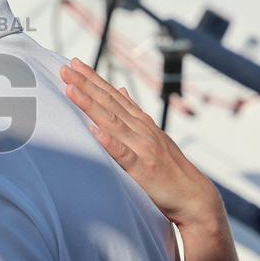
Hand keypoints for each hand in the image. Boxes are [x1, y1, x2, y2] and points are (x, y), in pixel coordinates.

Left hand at [60, 58, 222, 228]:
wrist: (194, 196)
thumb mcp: (151, 134)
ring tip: (71, 89)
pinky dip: (109, 142)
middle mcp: (140, 130)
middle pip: (109, 102)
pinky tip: (94, 130)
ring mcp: (142, 148)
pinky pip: (123, 154)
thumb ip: (134, 112)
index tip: (73, 63)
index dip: (92, 78)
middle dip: (85, 84)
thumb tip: (120, 88)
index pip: (112, 94)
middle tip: (65, 68)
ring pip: (112, 122)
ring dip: (90, 104)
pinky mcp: (143, 169)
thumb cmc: (168, 167)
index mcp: (140, 122)